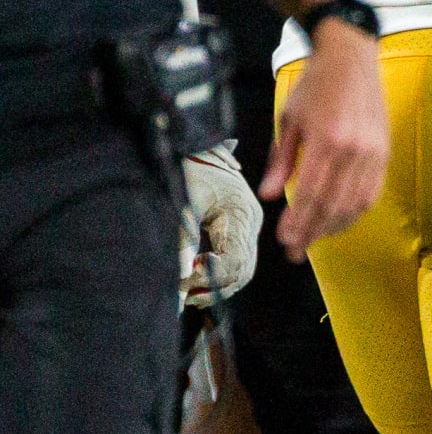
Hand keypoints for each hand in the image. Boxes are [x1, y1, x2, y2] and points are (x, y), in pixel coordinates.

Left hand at [180, 147, 262, 303]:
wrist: (190, 139)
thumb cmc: (185, 165)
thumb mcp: (181, 201)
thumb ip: (182, 239)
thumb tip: (179, 276)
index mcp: (241, 212)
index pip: (236, 261)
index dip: (211, 277)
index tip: (184, 279)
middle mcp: (251, 220)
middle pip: (244, 270)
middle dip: (215, 287)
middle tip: (183, 294)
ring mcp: (249, 223)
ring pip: (244, 270)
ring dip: (218, 286)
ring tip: (188, 294)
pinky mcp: (240, 225)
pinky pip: (239, 260)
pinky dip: (220, 276)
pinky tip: (196, 280)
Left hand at [262, 19, 388, 255]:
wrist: (351, 58)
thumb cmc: (317, 85)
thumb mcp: (289, 119)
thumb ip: (281, 160)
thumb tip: (269, 195)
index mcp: (328, 139)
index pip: (312, 194)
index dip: (298, 222)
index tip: (285, 240)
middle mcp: (355, 149)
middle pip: (333, 205)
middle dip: (313, 232)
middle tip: (296, 250)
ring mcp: (374, 151)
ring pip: (355, 203)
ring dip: (334, 226)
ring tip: (315, 238)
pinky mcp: (384, 151)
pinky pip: (372, 192)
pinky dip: (355, 211)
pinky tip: (339, 220)